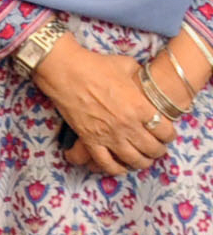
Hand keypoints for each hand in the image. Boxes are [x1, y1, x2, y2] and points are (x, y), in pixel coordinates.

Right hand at [32, 39, 171, 174]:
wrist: (66, 70)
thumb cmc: (96, 65)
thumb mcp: (127, 65)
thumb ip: (140, 76)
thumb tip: (145, 79)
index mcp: (140, 107)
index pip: (165, 132)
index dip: (169, 135)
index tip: (166, 134)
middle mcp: (128, 126)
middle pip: (152, 149)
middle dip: (158, 150)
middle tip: (156, 148)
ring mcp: (109, 135)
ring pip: (133, 160)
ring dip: (141, 162)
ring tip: (142, 159)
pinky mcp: (90, 140)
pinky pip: (107, 163)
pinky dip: (116, 169)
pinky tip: (120, 167)